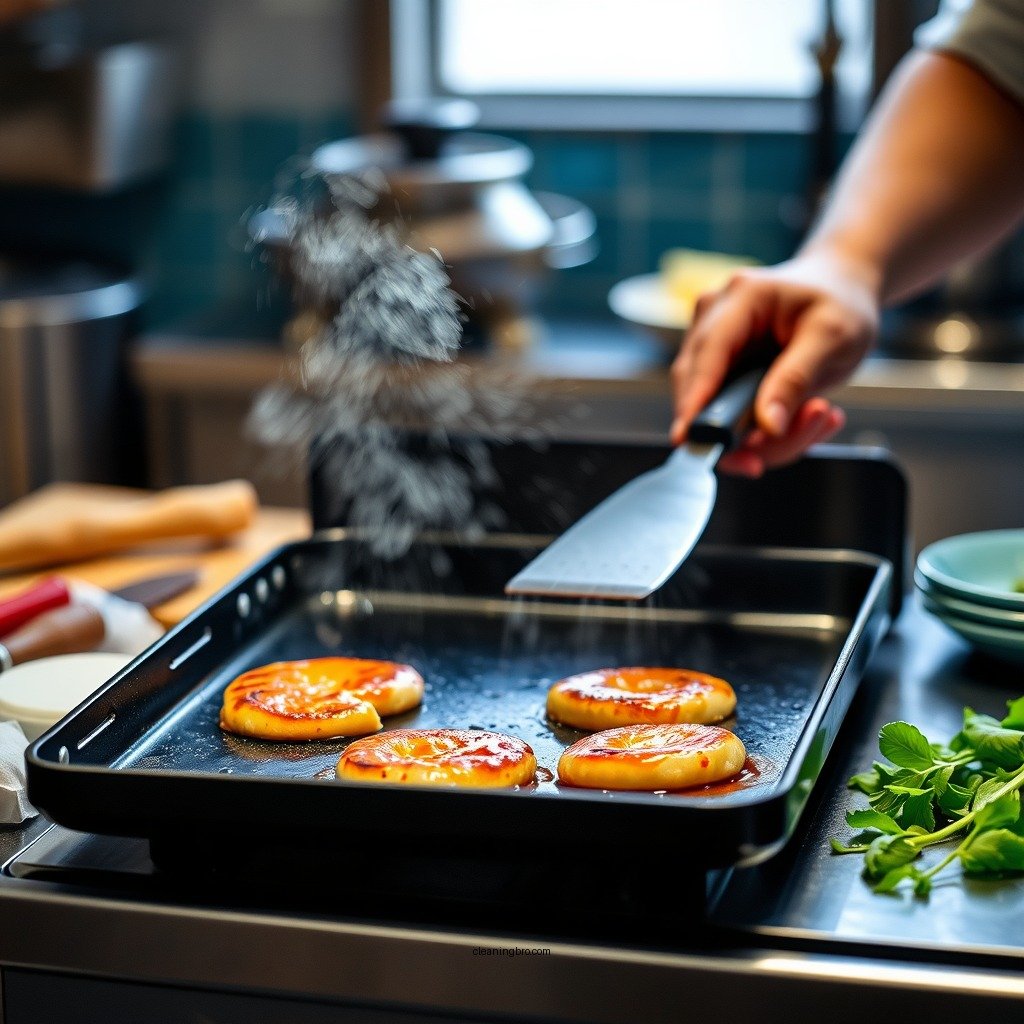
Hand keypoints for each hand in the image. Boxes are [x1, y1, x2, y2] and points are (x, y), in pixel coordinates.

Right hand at [670, 252, 879, 475]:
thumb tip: (768, 426)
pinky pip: (728, 418)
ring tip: (819, 415)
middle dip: (743, 432)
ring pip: (712, 413)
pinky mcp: (716, 372)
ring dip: (766, 435)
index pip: (707, 356)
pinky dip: (766, 430)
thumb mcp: (833, 337)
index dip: (695, 400)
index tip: (691, 439)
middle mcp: (712, 320)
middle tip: (799, 440)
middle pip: (700, 391)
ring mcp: (709, 348)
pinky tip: (806, 413)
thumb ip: (797, 380)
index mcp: (741, 299)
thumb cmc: (839, 303)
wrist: (839, 290)